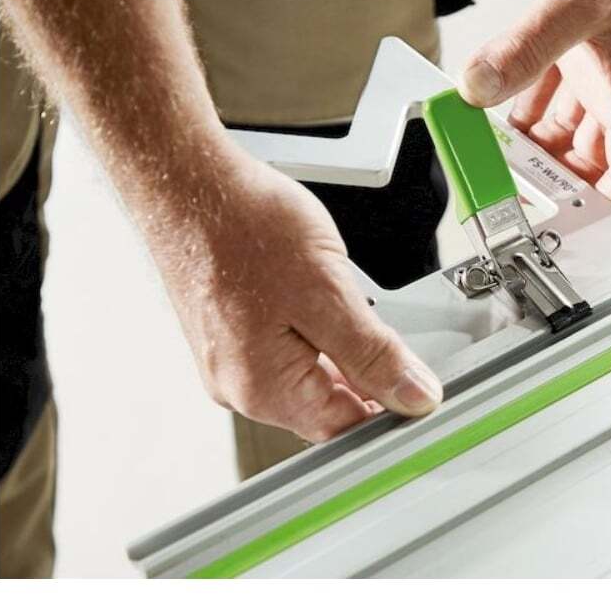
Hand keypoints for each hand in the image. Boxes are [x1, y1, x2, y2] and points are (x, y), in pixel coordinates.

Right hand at [156, 151, 442, 442]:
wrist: (187, 180)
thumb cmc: (243, 225)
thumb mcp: (328, 292)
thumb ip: (374, 354)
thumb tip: (414, 397)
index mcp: (263, 387)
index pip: (345, 429)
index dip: (392, 410)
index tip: (423, 389)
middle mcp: (238, 385)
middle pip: (327, 405)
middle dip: (367, 373)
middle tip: (389, 325)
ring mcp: (229, 361)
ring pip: (309, 374)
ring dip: (340, 347)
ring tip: (342, 293)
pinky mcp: (228, 334)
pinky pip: (286, 350)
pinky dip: (314, 330)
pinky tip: (318, 292)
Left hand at [460, 0, 610, 210]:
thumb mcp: (574, 0)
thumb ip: (526, 50)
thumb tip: (479, 89)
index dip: (605, 211)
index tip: (572, 234)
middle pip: (587, 160)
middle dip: (553, 184)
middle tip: (510, 200)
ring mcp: (592, 64)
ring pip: (561, 127)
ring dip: (528, 147)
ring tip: (490, 162)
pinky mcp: (569, 40)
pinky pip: (542, 90)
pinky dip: (517, 106)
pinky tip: (492, 113)